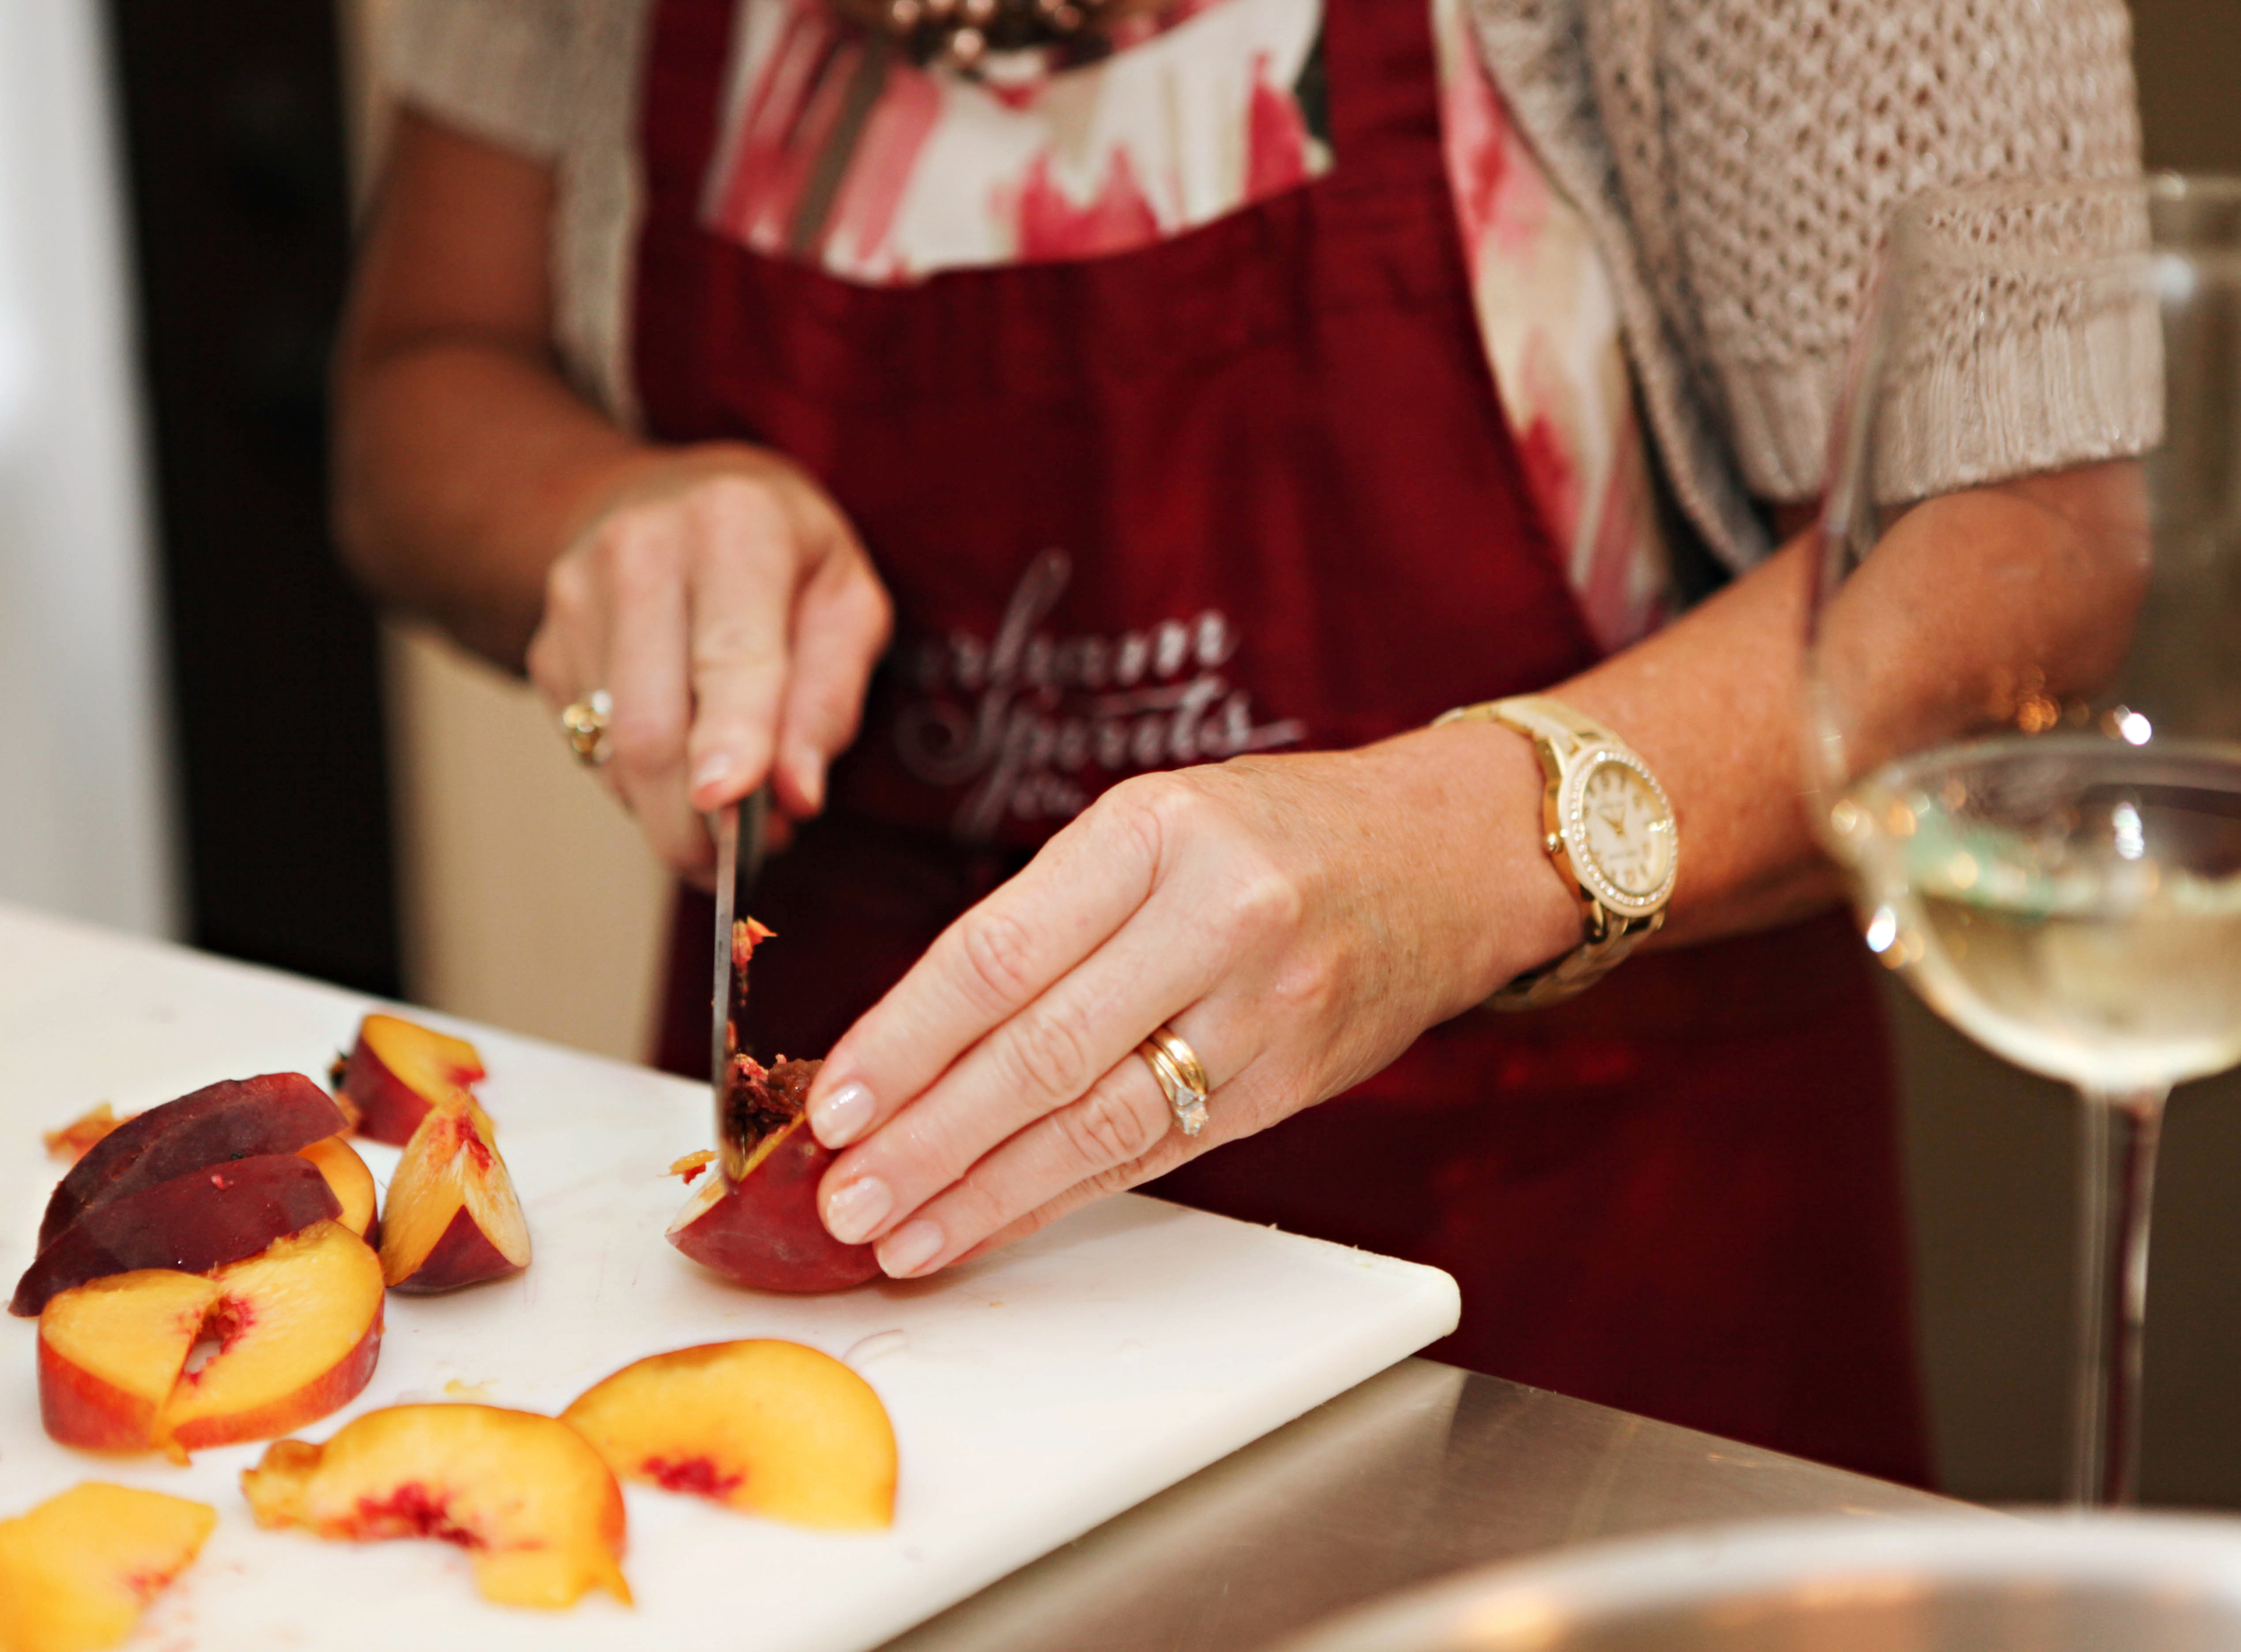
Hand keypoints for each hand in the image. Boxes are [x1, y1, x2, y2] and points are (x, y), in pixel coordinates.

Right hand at [525, 445, 890, 876]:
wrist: (672, 498)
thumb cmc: (781, 554)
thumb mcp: (847, 599)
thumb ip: (831, 698)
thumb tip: (797, 796)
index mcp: (732, 525)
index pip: (728, 653)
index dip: (730, 738)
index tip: (729, 805)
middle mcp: (639, 552)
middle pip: (653, 725)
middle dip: (697, 822)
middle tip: (746, 863)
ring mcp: (576, 601)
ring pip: (615, 753)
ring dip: (673, 815)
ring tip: (732, 814)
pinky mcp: (546, 649)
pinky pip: (592, 752)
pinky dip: (642, 788)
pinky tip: (683, 768)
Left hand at [800, 728, 1580, 1277]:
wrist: (1449, 858)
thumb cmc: (1275, 833)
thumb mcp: (1156, 824)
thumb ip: (1049, 918)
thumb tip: (910, 1045)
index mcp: (1157, 830)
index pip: (1002, 951)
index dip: (907, 1040)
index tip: (835, 1100)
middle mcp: (1218, 917)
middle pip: (1043, 1051)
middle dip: (928, 1137)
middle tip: (841, 1196)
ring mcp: (1265, 1010)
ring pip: (1100, 1122)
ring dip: (984, 1191)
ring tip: (896, 1233)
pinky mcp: (1292, 1083)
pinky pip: (1157, 1153)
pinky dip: (1062, 1195)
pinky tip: (992, 1222)